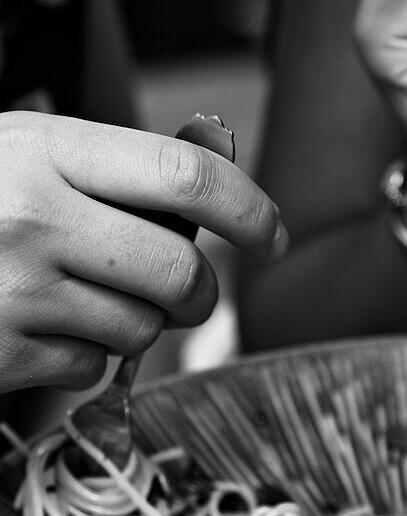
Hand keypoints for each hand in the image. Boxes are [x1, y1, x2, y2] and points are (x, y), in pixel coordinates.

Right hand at [0, 111, 286, 392]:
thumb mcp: (28, 150)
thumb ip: (114, 172)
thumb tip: (218, 208)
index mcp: (47, 149)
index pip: (185, 176)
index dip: (248, 207)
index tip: (270, 235)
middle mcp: (34, 218)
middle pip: (180, 272)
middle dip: (199, 291)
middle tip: (184, 287)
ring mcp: (16, 292)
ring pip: (142, 329)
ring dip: (135, 320)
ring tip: (78, 290)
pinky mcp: (1, 354)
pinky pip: (92, 366)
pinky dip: (85, 352)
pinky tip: (40, 321)